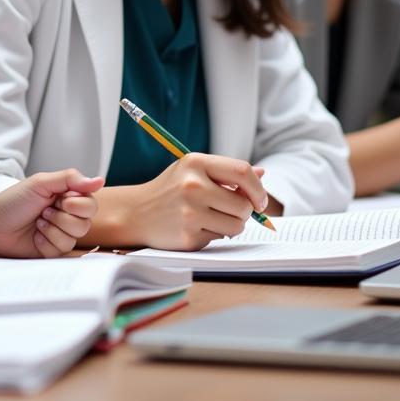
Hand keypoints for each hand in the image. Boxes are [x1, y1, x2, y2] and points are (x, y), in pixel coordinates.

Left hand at [0, 170, 103, 257]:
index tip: (60, 199)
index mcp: (67, 196)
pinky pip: (62, 250)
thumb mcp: (41, 183)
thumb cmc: (13, 201)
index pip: (91, 203)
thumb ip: (71, 179)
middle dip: (63, 217)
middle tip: (44, 211)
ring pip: (76, 237)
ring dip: (53, 228)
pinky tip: (35, 236)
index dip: (78, 204)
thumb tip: (100, 179)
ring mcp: (61, 234)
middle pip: (87, 222)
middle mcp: (67, 215)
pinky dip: (46, 241)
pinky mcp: (53, 251)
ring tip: (38, 222)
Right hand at [123, 154, 268, 250]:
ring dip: (232, 225)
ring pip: (237, 225)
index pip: (242, 171)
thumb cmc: (171, 189)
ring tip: (213, 217)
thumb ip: (227, 173)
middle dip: (245, 211)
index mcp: (195, 163)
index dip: (257, 188)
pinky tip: (197, 227)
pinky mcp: (188, 237)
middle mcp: (192, 186)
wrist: (137, 212)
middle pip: (243, 204)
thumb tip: (262, 175)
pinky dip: (215, 234)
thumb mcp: (193, 171)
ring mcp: (190, 212)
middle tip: (232, 210)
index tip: (259, 200)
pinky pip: (220, 238)